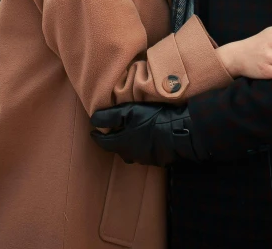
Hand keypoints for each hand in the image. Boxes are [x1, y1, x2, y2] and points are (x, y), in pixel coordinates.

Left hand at [90, 102, 206, 166]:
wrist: (179, 132)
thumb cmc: (152, 120)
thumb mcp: (128, 112)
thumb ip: (109, 116)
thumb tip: (93, 120)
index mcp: (121, 144)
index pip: (103, 142)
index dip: (97, 136)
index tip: (93, 132)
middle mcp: (130, 155)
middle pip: (117, 148)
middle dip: (113, 140)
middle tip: (112, 130)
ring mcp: (144, 159)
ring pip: (130, 151)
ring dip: (127, 143)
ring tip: (129, 133)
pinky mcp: (156, 159)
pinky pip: (143, 152)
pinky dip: (140, 145)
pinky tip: (145, 137)